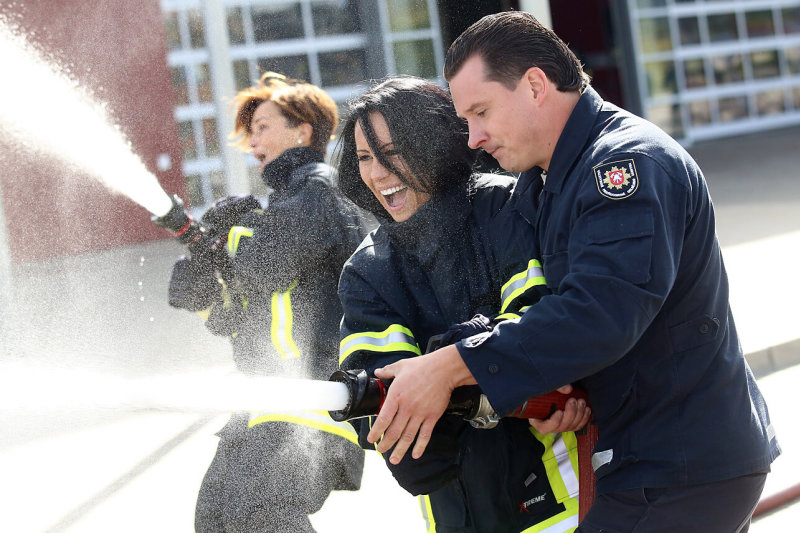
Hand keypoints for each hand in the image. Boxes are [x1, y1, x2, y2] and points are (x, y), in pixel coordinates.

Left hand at [367, 344, 474, 463]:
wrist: (444, 369)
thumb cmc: (422, 367)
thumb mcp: (400, 366)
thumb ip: (387, 371)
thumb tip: (377, 373)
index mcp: (396, 396)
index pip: (383, 419)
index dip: (376, 432)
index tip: (371, 439)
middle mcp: (407, 408)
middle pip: (394, 432)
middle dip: (386, 444)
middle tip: (381, 450)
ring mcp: (420, 414)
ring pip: (408, 436)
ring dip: (400, 450)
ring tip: (394, 459)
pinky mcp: (432, 417)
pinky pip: (425, 435)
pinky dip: (420, 446)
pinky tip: (415, 454)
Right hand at [529, 384, 591, 433]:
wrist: (548, 391)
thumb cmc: (541, 390)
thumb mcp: (543, 387)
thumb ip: (555, 387)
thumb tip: (568, 389)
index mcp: (537, 419)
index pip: (543, 428)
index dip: (553, 422)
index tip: (559, 412)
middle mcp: (548, 425)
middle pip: (561, 427)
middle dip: (570, 414)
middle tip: (573, 401)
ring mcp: (559, 425)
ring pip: (571, 427)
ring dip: (579, 415)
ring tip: (581, 402)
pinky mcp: (568, 423)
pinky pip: (577, 425)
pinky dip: (584, 418)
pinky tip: (587, 409)